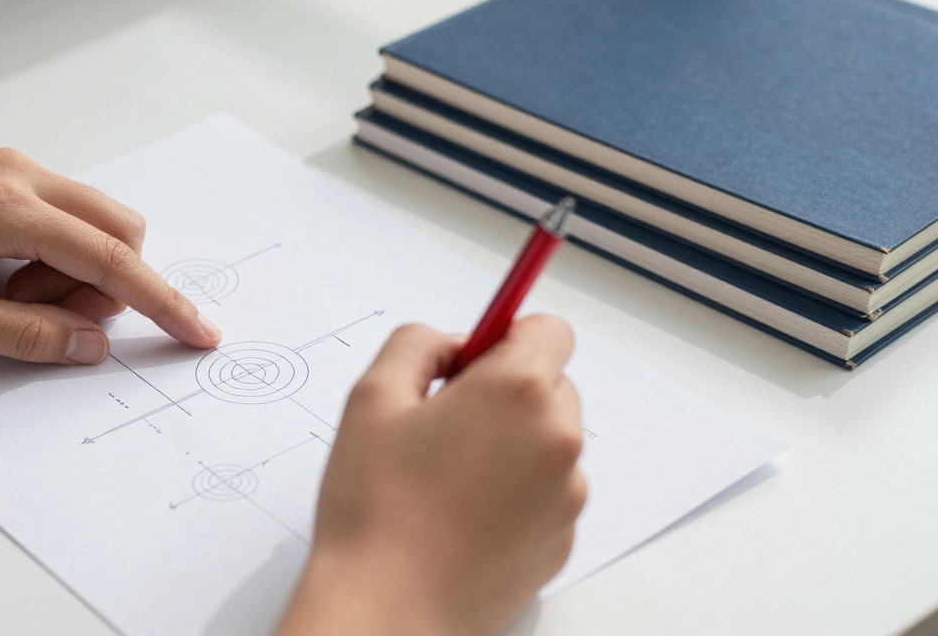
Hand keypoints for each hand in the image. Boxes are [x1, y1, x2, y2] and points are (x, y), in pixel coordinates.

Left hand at [0, 151, 220, 362]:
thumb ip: (29, 336)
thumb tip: (93, 345)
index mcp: (7, 210)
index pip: (111, 259)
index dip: (162, 301)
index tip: (199, 331)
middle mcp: (21, 175)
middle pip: (119, 230)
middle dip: (106, 284)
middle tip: (48, 317)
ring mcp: (14, 168)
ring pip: (96, 223)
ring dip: (75, 271)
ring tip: (10, 296)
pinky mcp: (6, 174)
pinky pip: (66, 216)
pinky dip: (57, 254)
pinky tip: (8, 274)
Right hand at [274, 316, 586, 635]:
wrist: (389, 607)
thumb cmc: (377, 509)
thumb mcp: (372, 397)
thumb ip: (416, 344)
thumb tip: (448, 344)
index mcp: (517, 390)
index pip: (549, 330)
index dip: (507, 338)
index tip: (475, 358)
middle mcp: (556, 438)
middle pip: (552, 385)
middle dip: (507, 392)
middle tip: (446, 421)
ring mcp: (565, 495)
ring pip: (549, 442)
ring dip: (513, 444)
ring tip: (448, 477)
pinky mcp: (561, 540)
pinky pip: (547, 493)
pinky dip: (516, 493)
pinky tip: (463, 514)